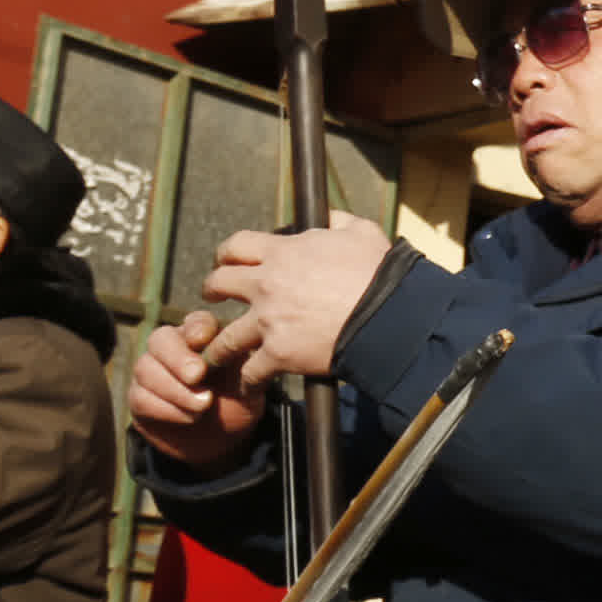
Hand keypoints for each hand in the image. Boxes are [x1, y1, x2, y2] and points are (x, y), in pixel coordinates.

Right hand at [128, 309, 275, 472]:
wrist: (222, 439)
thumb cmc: (237, 402)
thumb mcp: (249, 386)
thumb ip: (245, 369)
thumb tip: (252, 353)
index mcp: (203, 337)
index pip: (195, 322)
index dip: (197, 328)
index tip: (203, 339)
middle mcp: (172, 348)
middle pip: (160, 339)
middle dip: (177, 358)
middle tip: (197, 375)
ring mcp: (151, 372)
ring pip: (146, 368)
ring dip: (175, 389)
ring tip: (203, 405)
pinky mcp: (140, 398)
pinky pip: (141, 398)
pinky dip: (166, 409)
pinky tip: (189, 417)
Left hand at [196, 214, 392, 382]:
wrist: (389, 316)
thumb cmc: (378, 273)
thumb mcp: (360, 232)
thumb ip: (337, 221)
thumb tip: (328, 217)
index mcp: (282, 253)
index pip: (236, 245)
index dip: (227, 253)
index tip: (226, 261)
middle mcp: (267, 285)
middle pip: (218, 284)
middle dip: (212, 290)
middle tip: (213, 297)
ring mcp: (268, 322)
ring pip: (225, 337)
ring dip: (219, 346)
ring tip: (217, 353)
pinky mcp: (278, 354)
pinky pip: (251, 372)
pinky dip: (249, 380)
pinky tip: (251, 383)